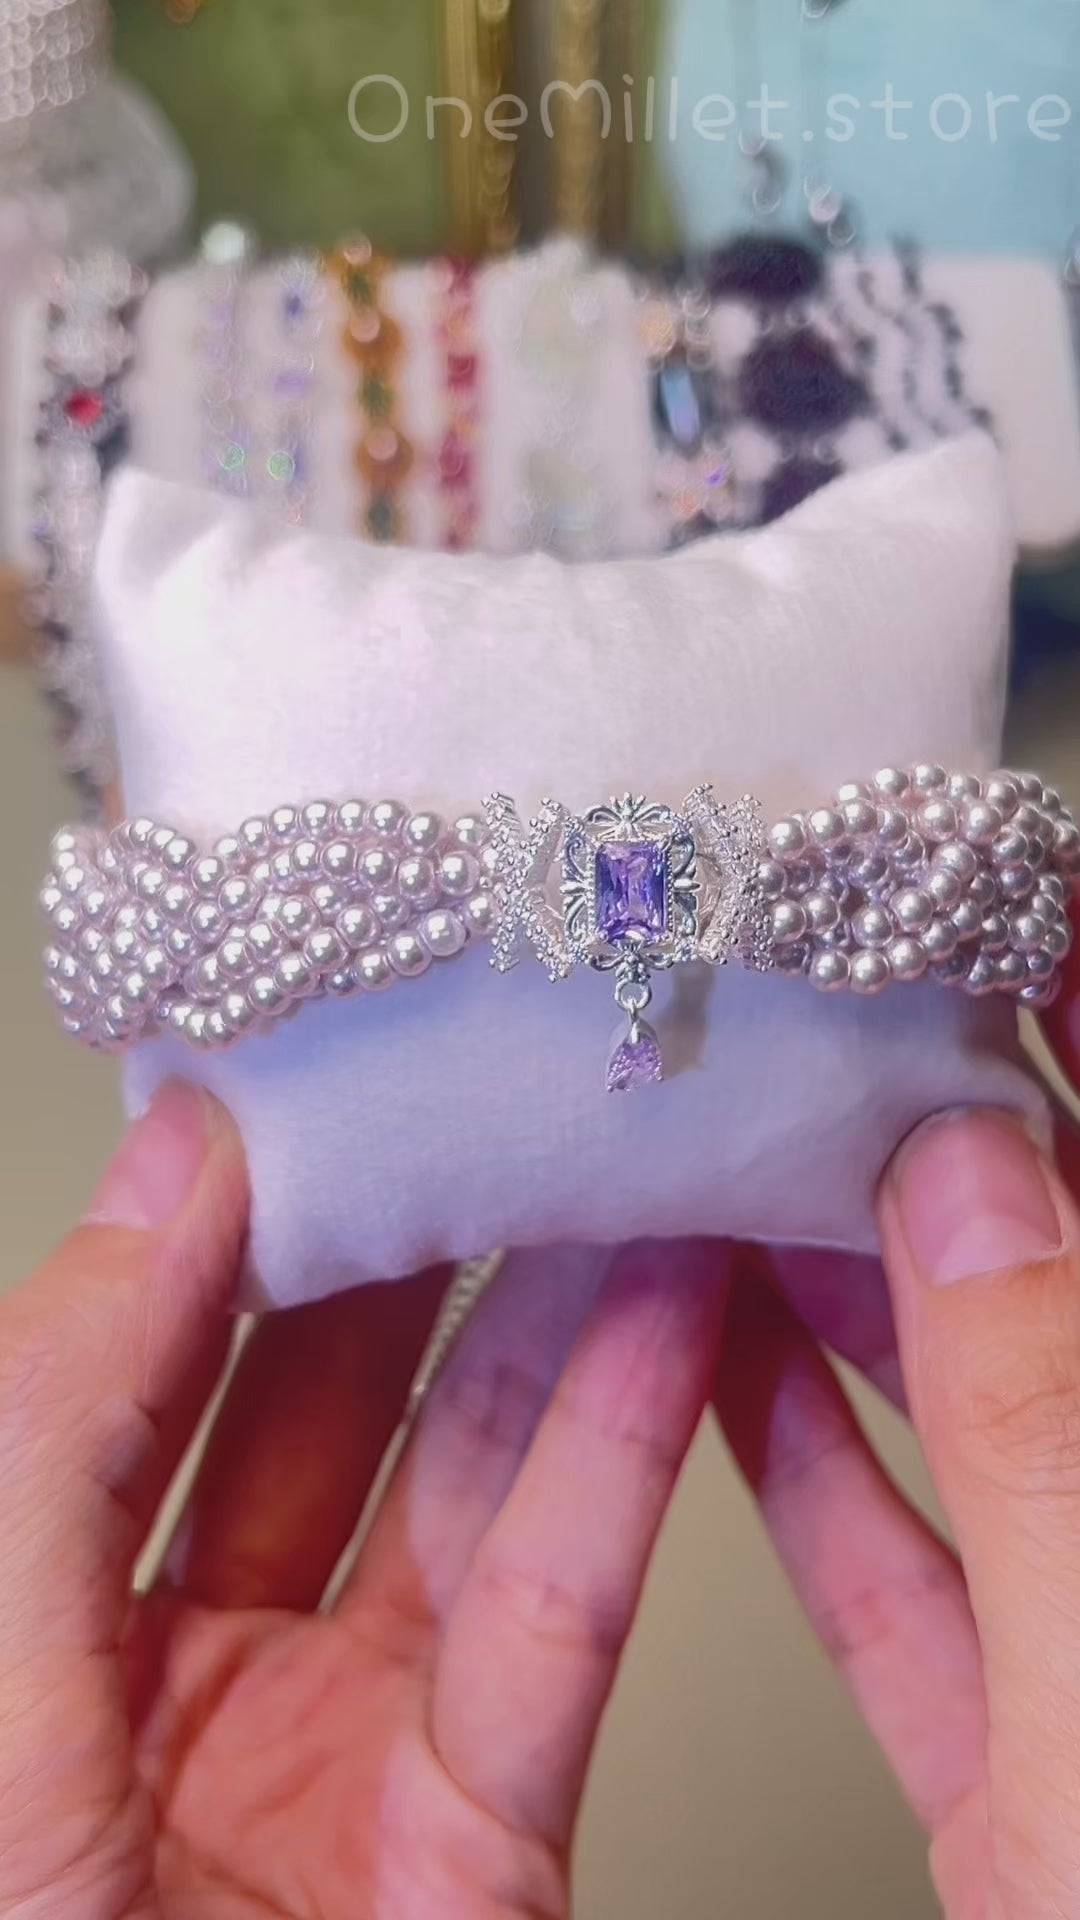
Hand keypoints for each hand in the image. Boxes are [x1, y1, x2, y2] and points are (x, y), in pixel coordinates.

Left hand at [0, 1080, 727, 1919]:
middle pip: (318, 1413)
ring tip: (607, 1165)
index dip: (221, 1224)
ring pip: (463, 1489)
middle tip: (476, 1098)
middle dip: (410, 1248)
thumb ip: (60, 1425)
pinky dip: (627, 1458)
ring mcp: (342, 1749)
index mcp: (39, 1629)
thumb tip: (163, 1175)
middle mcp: (192, 1677)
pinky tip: (671, 1317)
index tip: (310, 1082)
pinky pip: (560, 1615)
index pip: (136, 1376)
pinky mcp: (485, 1834)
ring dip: (552, 1320)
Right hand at [714, 912, 1079, 1919]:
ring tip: (748, 1154)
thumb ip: (1054, 1426)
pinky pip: (934, 1580)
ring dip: (864, 1293)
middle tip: (837, 1009)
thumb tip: (978, 1173)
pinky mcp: (1050, 1775)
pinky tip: (735, 1369)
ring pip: (990, 1425)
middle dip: (958, 1139)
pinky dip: (832, 1474)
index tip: (1023, 900)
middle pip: (1074, 1289)